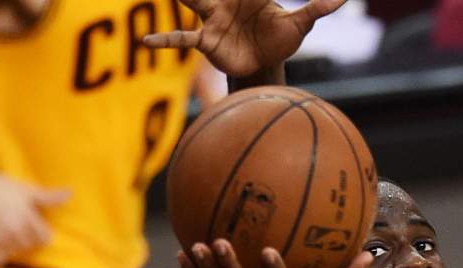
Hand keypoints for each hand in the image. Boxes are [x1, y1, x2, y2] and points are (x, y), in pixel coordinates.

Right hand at [0, 167, 69, 264]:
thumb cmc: (1, 187)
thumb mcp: (28, 191)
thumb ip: (50, 197)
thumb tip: (71, 193)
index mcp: (28, 220)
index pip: (45, 239)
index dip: (40, 231)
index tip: (31, 224)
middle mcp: (15, 232)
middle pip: (30, 246)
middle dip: (26, 238)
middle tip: (15, 224)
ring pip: (15, 252)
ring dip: (13, 245)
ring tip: (5, 230)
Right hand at [143, 0, 345, 76]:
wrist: (265, 66)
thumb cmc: (281, 40)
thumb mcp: (300, 25)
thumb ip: (316, 9)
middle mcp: (225, 1)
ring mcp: (212, 19)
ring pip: (191, 1)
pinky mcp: (206, 41)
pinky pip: (182, 40)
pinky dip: (166, 41)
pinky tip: (147, 42)